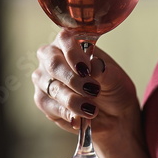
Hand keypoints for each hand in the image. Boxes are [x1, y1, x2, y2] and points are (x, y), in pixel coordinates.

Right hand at [32, 29, 141, 157]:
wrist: (114, 114)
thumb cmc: (112, 87)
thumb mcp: (114, 77)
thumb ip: (102, 70)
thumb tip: (94, 66)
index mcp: (70, 43)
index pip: (65, 39)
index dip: (73, 54)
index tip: (86, 69)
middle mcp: (52, 57)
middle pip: (53, 63)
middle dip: (73, 79)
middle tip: (92, 90)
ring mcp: (45, 79)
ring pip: (51, 87)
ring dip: (72, 100)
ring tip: (91, 109)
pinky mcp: (43, 100)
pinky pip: (48, 105)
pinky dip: (66, 113)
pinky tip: (78, 118)